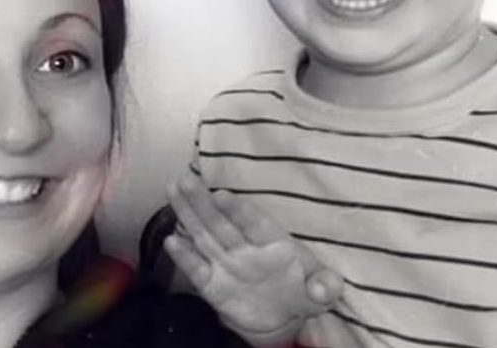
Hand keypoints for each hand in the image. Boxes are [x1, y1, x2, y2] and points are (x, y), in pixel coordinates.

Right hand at [165, 172, 342, 345]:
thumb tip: (323, 290)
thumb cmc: (301, 293)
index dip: (238, 209)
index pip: (253, 222)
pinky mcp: (212, 284)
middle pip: (221, 222)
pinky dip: (184, 256)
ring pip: (204, 235)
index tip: (222, 194)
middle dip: (202, 200)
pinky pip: (196, 269)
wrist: (280, 317)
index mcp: (273, 243)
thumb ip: (325, 287)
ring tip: (172, 190)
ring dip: (187, 213)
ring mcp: (227, 264)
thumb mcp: (322, 292)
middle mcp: (245, 248)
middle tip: (185, 179)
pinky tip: (171, 240)